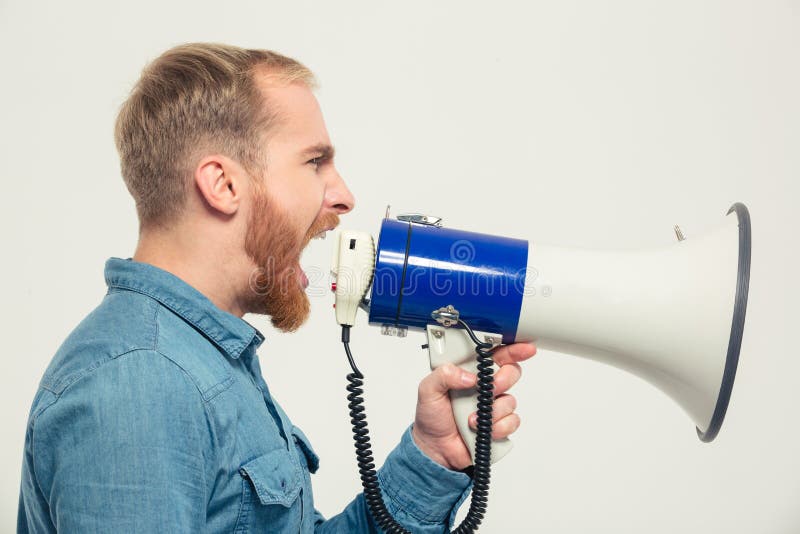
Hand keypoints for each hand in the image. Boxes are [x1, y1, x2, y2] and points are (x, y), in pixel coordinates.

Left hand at [411, 342, 536, 470]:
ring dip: (493, 411)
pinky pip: (512, 421)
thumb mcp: (428, 390)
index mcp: (470, 372)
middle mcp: (485, 387)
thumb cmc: (431, 418)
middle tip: (490, 388)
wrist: (436, 449)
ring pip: (511, 400)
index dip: (512, 348)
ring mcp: (493, 406)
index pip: (494, 354)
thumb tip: (468, 376)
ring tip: (472, 418)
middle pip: (511, 373)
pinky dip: (497, 427)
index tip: (524, 348)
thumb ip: (443, 374)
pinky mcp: (499, 425)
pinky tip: (480, 429)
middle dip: (503, 379)